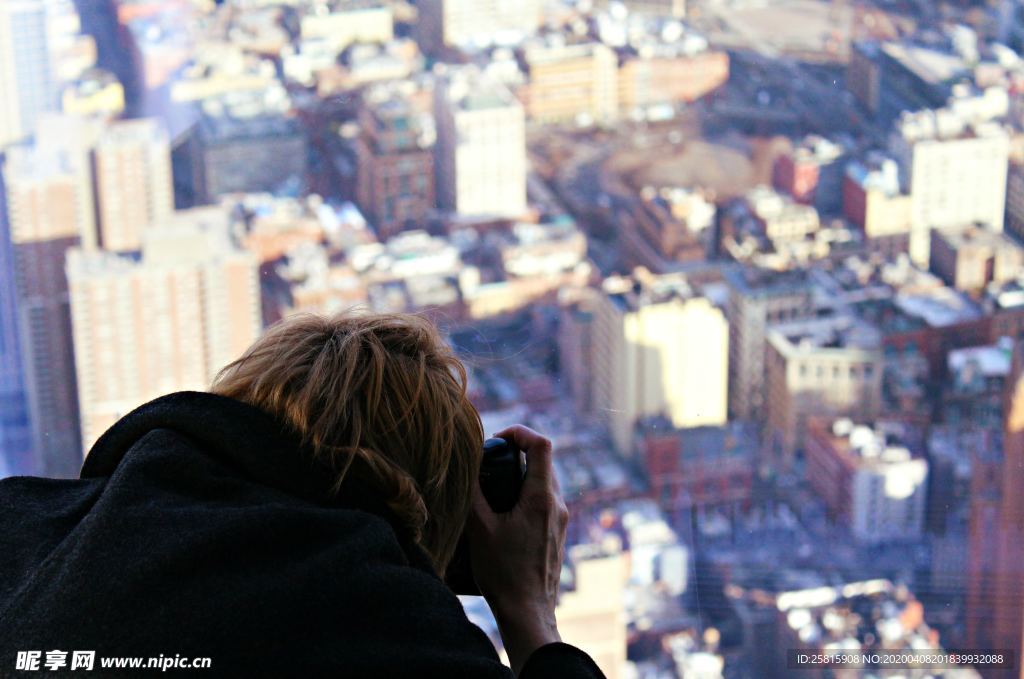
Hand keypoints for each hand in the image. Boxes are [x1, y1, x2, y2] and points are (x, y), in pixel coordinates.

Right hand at [467, 425, 569, 675]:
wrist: (528, 612)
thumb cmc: (504, 573)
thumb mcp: (480, 530)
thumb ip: (473, 494)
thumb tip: (466, 467)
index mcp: (541, 498)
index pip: (542, 444)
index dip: (520, 433)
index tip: (497, 440)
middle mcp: (557, 505)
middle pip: (542, 461)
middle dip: (516, 455)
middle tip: (489, 464)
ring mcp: (561, 520)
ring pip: (544, 481)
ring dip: (521, 476)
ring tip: (493, 489)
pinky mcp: (557, 533)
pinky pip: (545, 501)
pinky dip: (526, 494)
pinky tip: (504, 513)